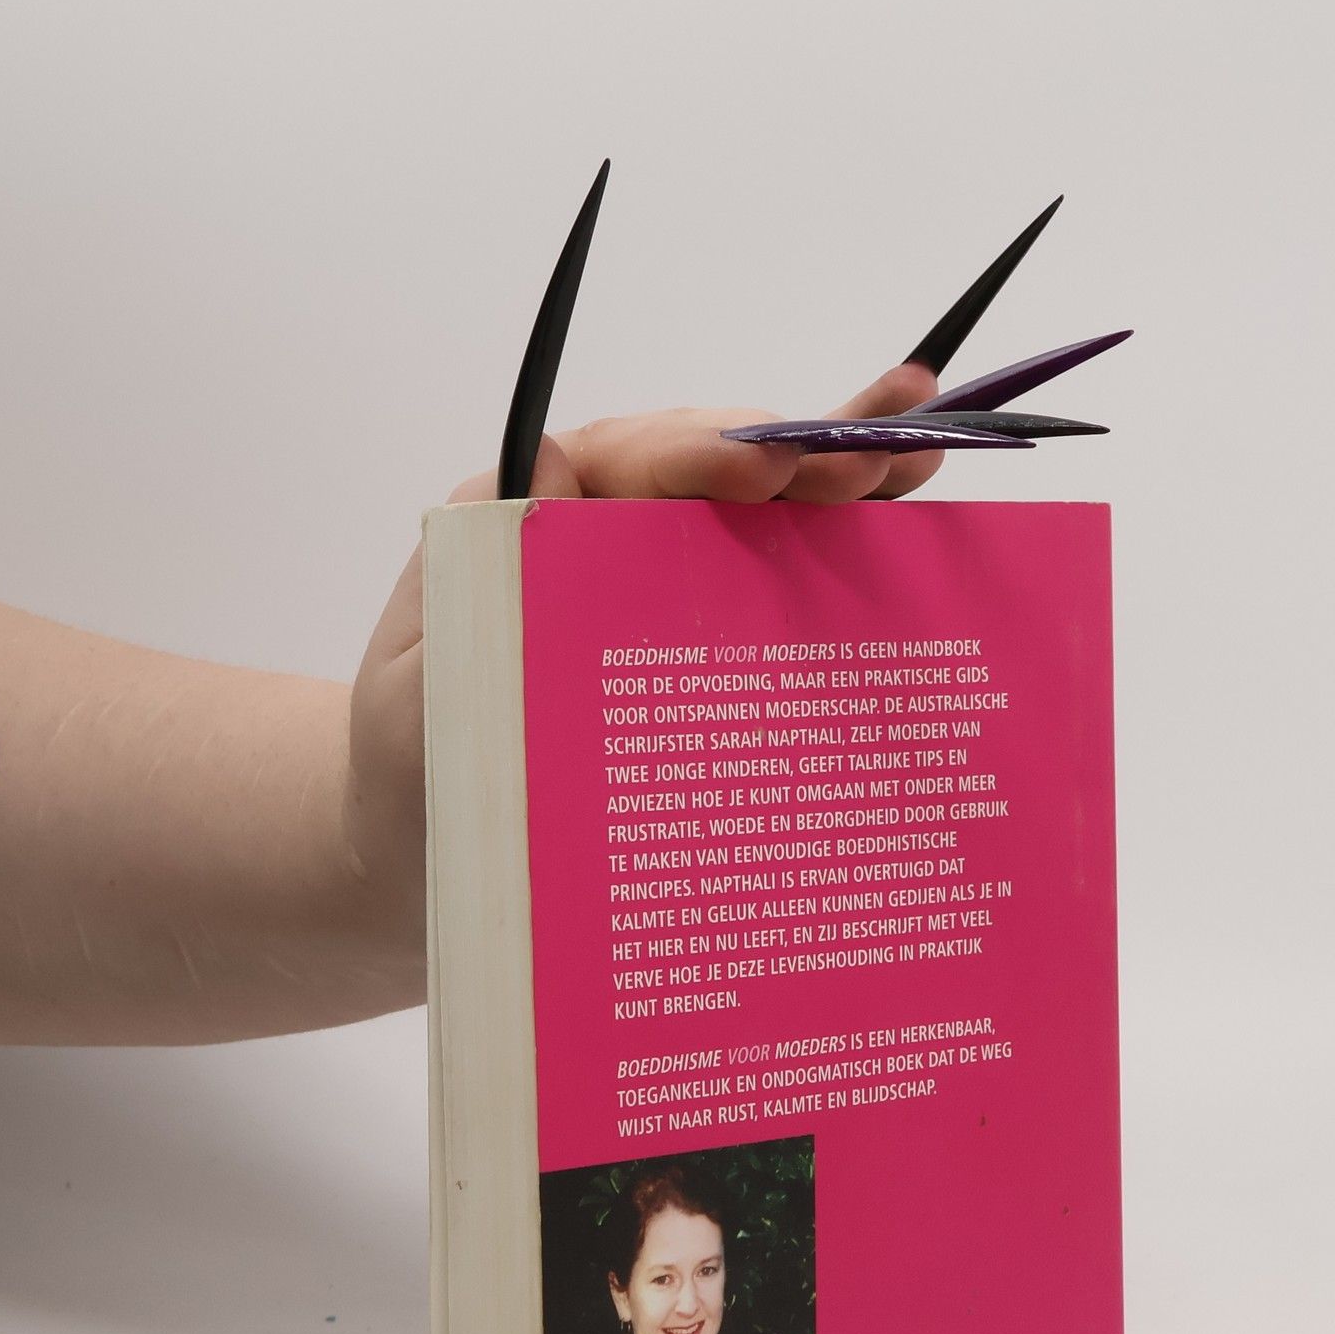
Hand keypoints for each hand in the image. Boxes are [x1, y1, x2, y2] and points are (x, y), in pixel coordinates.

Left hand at [343, 363, 943, 925]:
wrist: (437, 879)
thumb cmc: (418, 794)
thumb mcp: (415, 699)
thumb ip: (466, 594)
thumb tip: (542, 458)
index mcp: (530, 529)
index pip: (631, 464)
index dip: (706, 456)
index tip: (766, 470)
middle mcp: (604, 542)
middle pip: (717, 476)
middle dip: (801, 457)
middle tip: (880, 454)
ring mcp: (663, 594)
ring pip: (760, 522)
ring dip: (842, 486)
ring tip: (919, 454)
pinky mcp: (704, 653)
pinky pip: (776, 594)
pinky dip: (842, 561)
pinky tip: (908, 528)